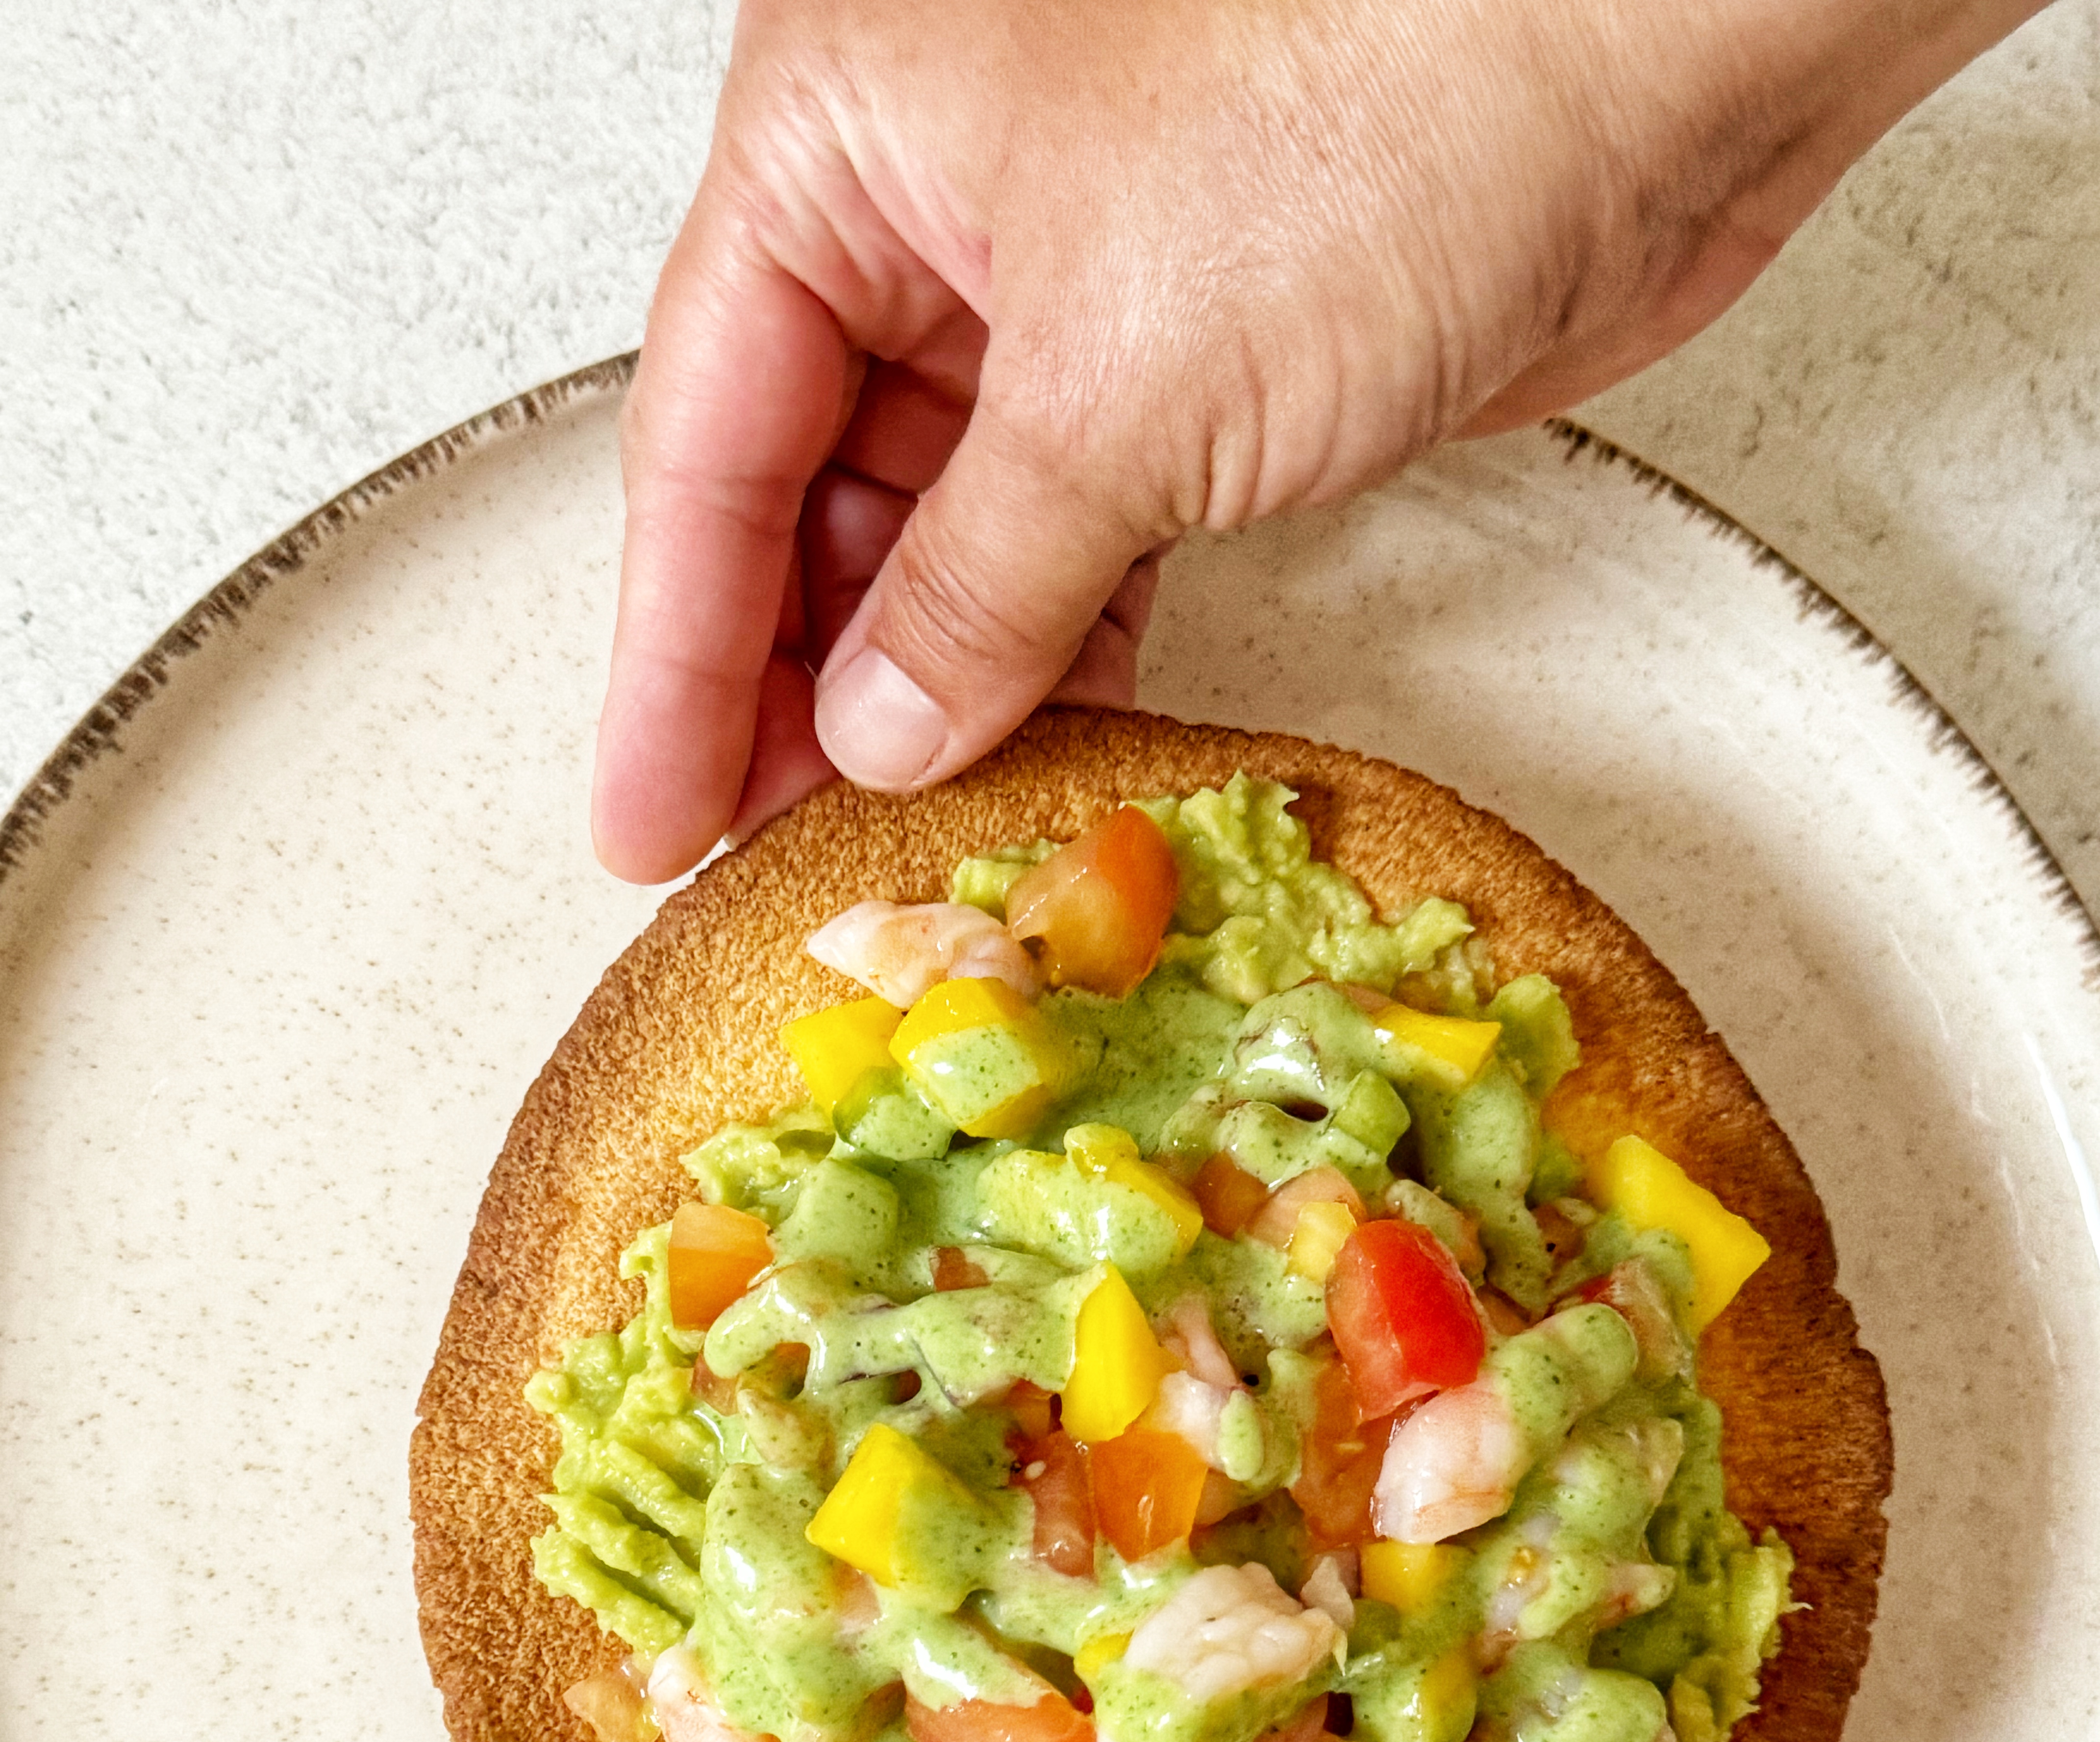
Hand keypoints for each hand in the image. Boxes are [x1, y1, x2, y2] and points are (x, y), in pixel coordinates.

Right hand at [592, 0, 2038, 879]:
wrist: (1655, 56)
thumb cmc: (1387, 92)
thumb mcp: (1117, 383)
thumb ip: (977, 581)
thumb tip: (884, 724)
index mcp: (849, 133)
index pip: (702, 435)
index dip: (672, 652)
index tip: (647, 814)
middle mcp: (942, 199)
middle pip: (807, 487)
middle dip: (790, 680)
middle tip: (757, 856)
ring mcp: (1074, 283)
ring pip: (944, 526)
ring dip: (921, 684)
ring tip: (883, 837)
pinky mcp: (1201, 367)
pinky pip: (1075, 539)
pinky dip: (1049, 649)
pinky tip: (1020, 752)